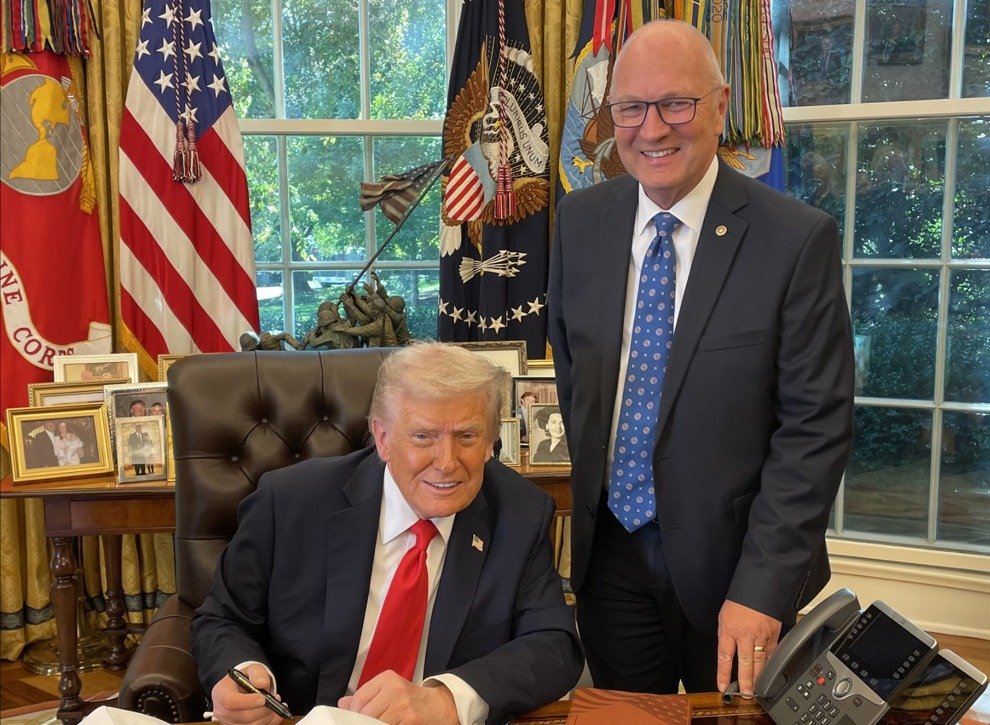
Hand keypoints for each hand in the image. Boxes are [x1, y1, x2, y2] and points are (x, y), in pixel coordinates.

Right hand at [210, 664, 286, 724]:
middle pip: (242, 716)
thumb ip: (257, 673)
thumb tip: (262, 683)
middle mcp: (221, 711)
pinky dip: (269, 722)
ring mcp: (229, 722)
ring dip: (267, 716)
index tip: (263, 698)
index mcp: (221, 693)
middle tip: (275, 699)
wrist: (242, 689)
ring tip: (275, 704)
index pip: (230, 701)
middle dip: (262, 710)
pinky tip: (275, 713)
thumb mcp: (252, 669)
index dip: (247, 702)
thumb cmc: (245, 679)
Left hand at [337, 671, 457, 724]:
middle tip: (370, 722)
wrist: (439, 706)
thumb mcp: (389, 690)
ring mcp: (403, 706)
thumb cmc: (410, 699)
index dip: (355, 712)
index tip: (358, 718)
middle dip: (364, 722)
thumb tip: (343, 703)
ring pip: (375, 723)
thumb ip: (366, 695)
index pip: (359, 698)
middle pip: (366, 713)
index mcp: (387, 679)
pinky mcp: (410, 721)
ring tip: (381, 723)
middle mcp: (395, 689)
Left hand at [717, 599, 781, 696]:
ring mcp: (761, 635)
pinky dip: (770, 664)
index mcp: (729, 630)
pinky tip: (769, 673)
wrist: (759, 587)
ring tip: (757, 689)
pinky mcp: (773, 634)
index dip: (723, 673)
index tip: (722, 686)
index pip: (724, 656)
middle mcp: (745, 635)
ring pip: (760, 661)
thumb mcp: (724, 617)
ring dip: (758, 677)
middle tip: (746, 694)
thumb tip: (728, 652)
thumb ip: (726, 635)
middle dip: (745, 681)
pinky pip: (771, 653)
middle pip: (745, 662)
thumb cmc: (739, 602)